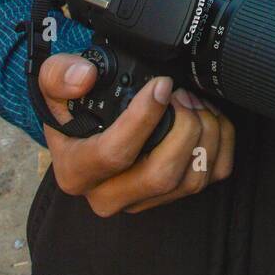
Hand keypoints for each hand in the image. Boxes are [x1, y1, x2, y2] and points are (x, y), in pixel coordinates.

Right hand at [38, 53, 234, 216]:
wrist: (88, 128)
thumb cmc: (74, 108)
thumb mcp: (53, 85)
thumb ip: (58, 74)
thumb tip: (82, 77)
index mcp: (76, 172)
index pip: (114, 154)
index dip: (143, 118)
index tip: (161, 85)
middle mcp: (108, 195)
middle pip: (161, 176)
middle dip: (184, 128)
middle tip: (182, 94)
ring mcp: (143, 199)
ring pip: (191, 180)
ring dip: (205, 133)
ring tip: (193, 101)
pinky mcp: (172, 196)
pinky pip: (211, 177)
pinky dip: (221, 144)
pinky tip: (208, 118)